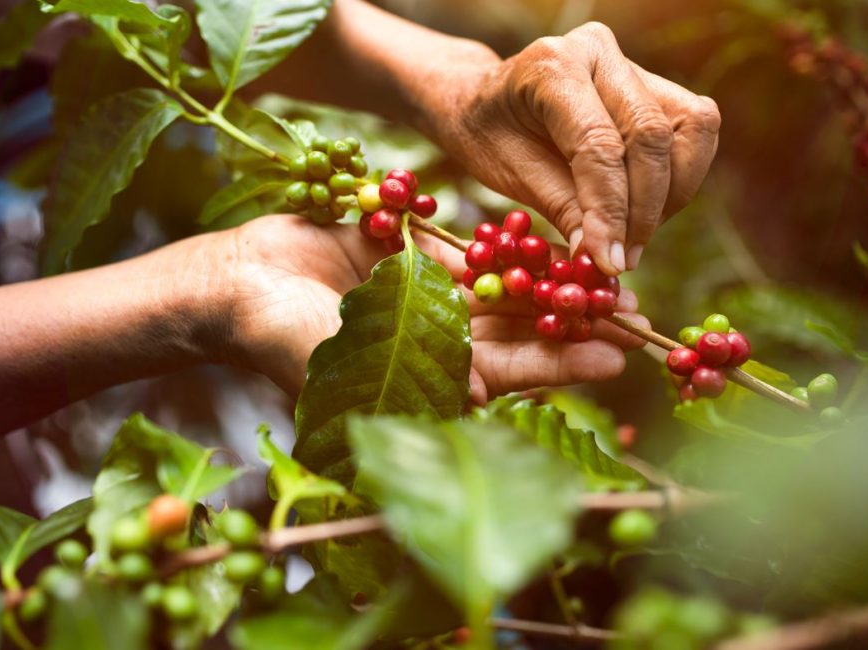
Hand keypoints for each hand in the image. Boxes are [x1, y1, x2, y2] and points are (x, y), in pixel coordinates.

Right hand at [219, 215, 648, 401]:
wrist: (233, 283)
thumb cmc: (275, 336)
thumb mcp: (342, 363)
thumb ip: (410, 376)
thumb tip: (482, 397)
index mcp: (424, 378)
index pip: (506, 374)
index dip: (561, 366)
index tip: (615, 356)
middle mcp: (432, 341)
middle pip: (517, 332)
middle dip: (572, 324)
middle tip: (634, 313)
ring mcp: (422, 297)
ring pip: (500, 289)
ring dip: (550, 282)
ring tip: (606, 272)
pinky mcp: (408, 257)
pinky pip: (467, 251)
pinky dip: (505, 245)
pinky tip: (551, 237)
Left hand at [424, 22, 720, 274]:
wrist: (482, 102)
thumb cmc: (488, 136)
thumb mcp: (508, 174)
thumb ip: (561, 208)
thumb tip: (605, 259)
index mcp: (552, 66)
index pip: (598, 145)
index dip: (610, 210)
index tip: (609, 262)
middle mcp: (598, 52)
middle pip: (651, 135)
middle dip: (644, 210)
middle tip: (622, 259)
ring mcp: (632, 64)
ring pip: (690, 129)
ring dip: (671, 196)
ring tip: (632, 238)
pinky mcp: (656, 84)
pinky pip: (692, 132)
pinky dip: (677, 180)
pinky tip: (642, 212)